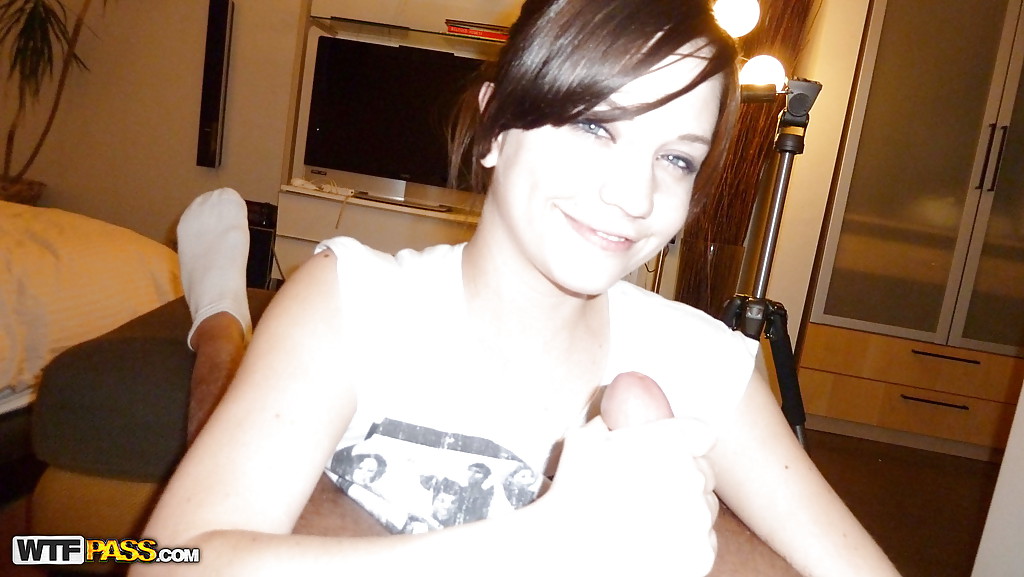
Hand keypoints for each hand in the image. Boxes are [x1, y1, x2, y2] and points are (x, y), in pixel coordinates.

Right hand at [544, 372, 718, 575]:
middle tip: (648, 492)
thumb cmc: (571, 495)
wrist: (566, 551)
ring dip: (683, 511)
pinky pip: (703, 542)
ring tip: (646, 519)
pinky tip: (653, 542)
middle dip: (680, 479)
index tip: (674, 453)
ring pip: (703, 509)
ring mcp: (698, 519)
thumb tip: (622, 404)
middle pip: (702, 473)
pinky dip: (685, 543)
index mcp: (668, 443)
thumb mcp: (585, 440)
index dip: (687, 442)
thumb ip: (612, 419)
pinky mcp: (700, 554)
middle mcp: (691, 477)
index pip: (701, 433)